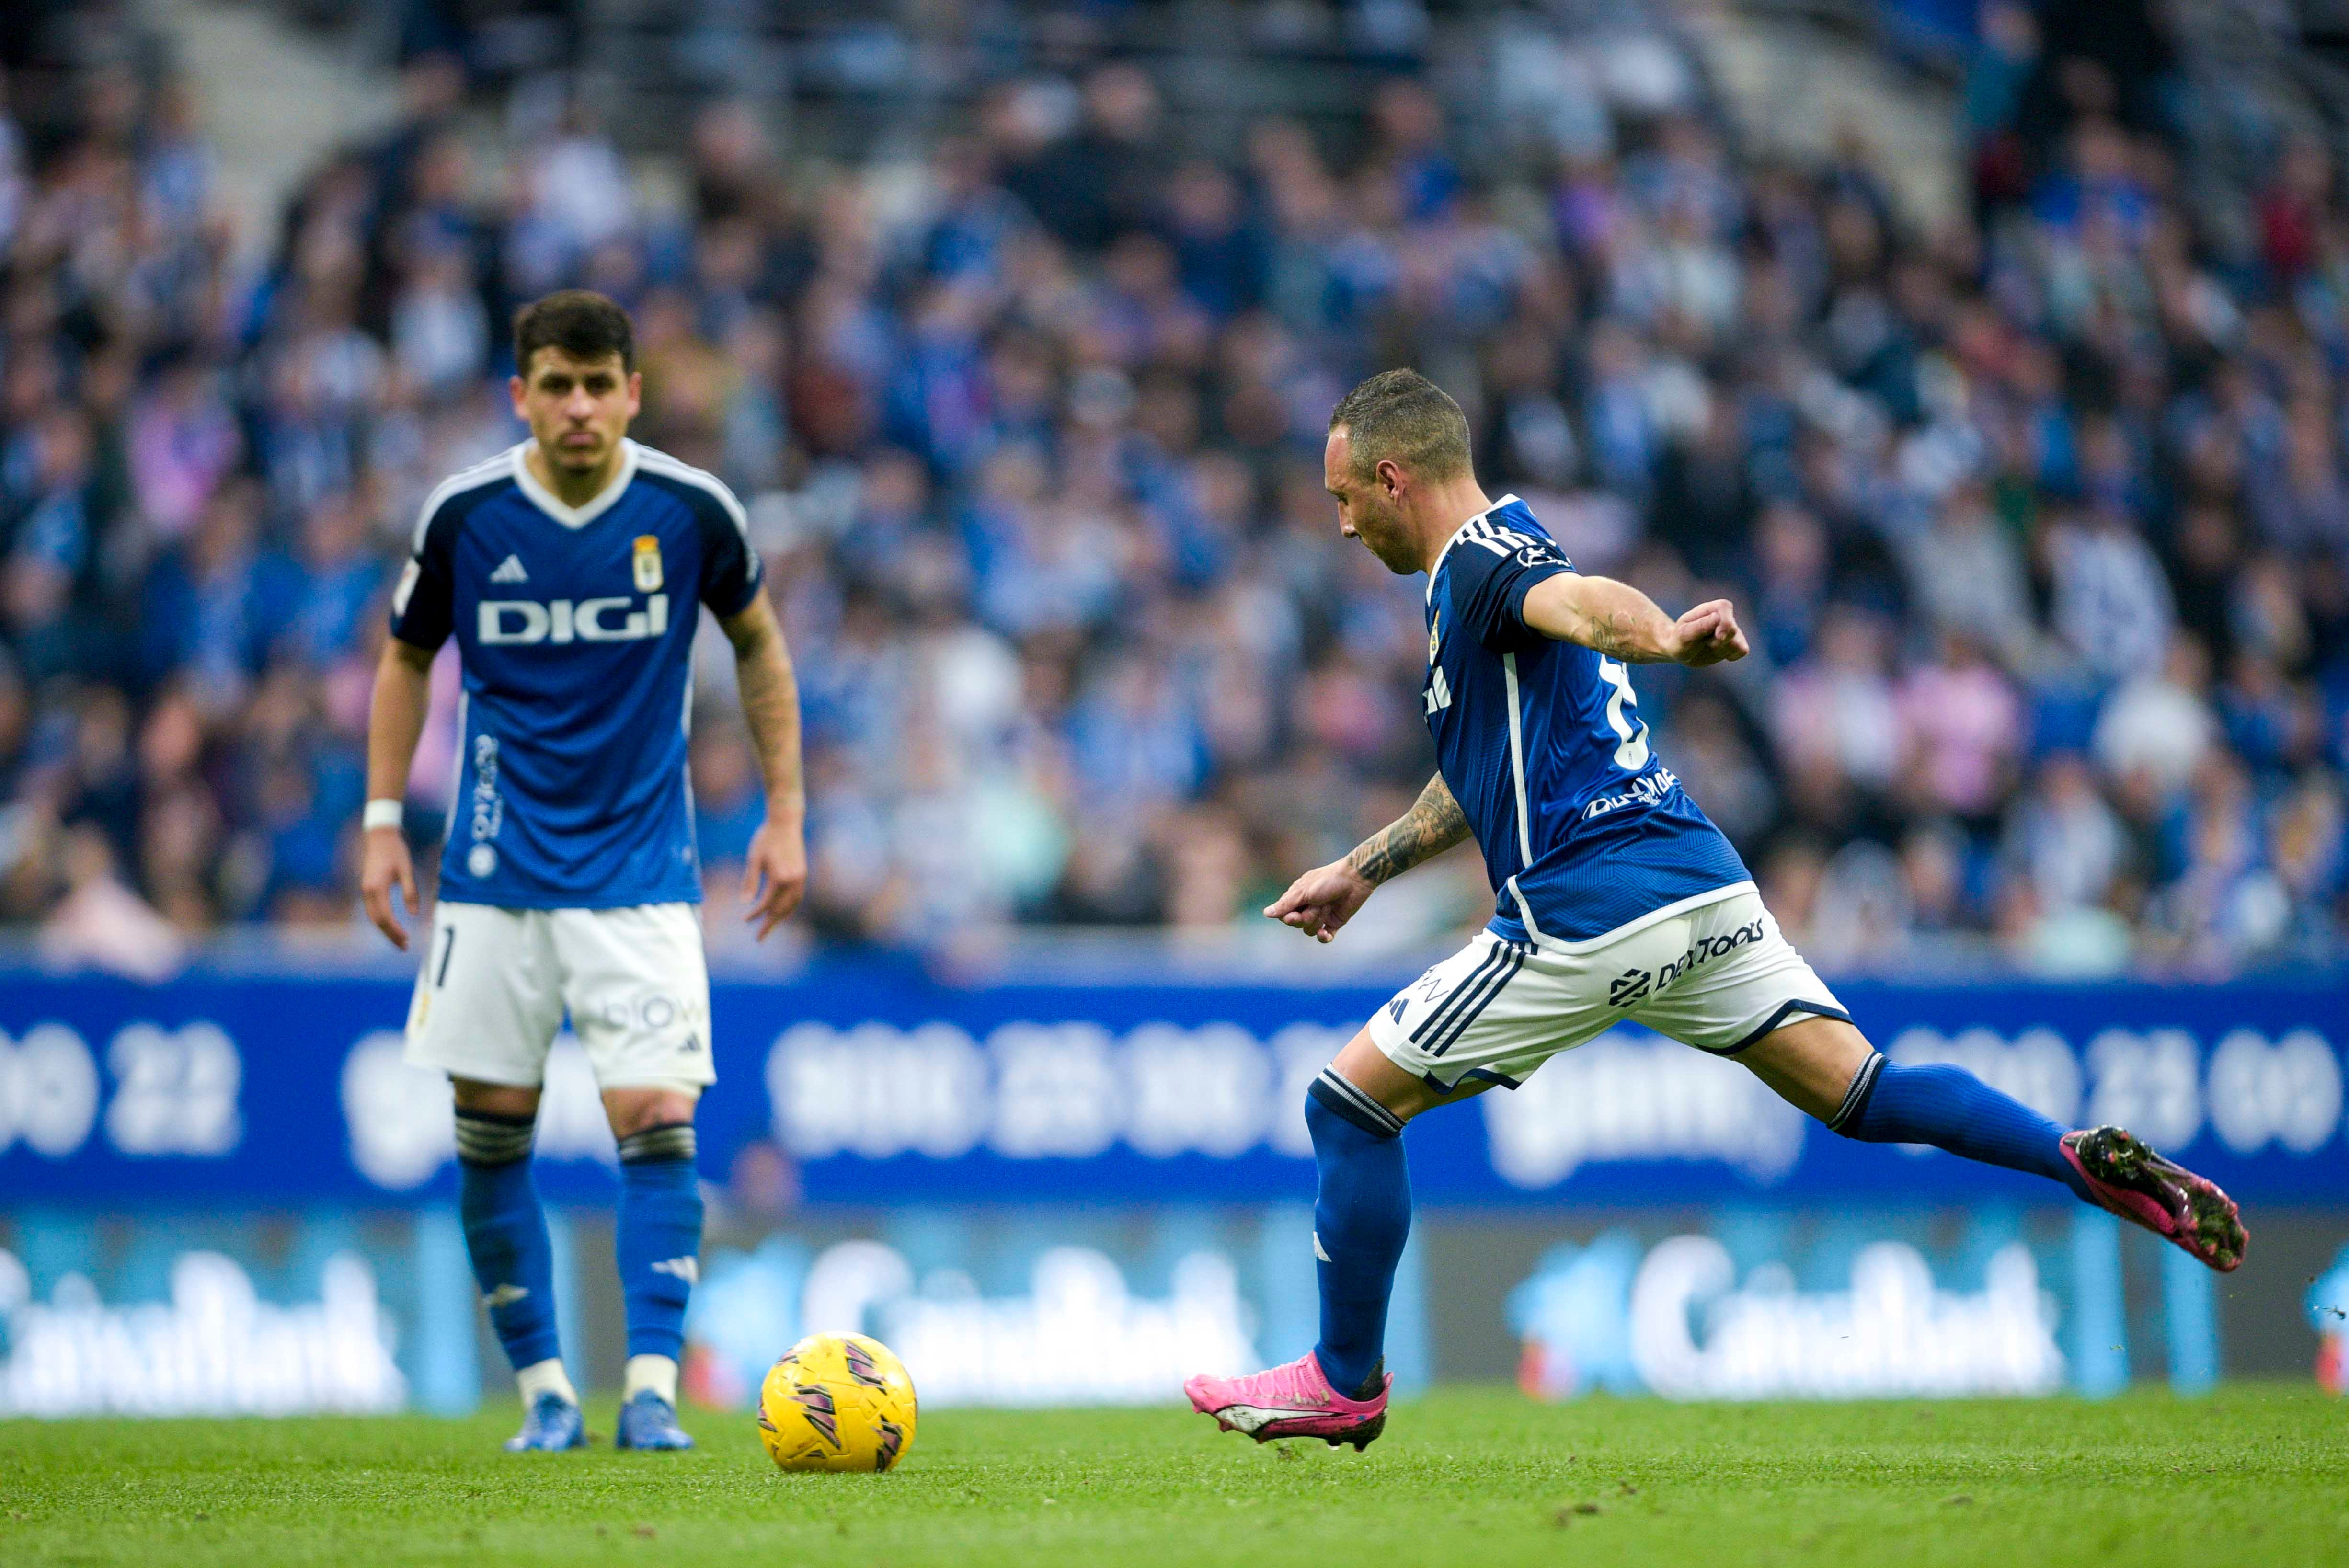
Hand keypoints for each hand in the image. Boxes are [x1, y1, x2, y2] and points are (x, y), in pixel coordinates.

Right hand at [360, 826, 416, 949]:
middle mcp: (367, 892)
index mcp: (377, 888)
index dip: (396, 930)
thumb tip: (414, 913)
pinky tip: (391, 927)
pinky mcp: (367, 889)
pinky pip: (373, 910)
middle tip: (404, 947)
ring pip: (374, 917)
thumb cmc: (396, 852)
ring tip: (399, 941)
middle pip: (378, 921)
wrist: (379, 837)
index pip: (386, 916)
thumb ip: (411, 892)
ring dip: (385, 930)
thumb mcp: (407, 870)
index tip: (407, 939)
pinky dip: (381, 921)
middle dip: (390, 935)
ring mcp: (365, 891)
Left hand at [741, 818, 807, 939]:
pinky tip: (782, 911)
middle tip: (760, 938)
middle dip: (770, 924)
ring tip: (771, 927)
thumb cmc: (766, 838)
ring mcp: (801, 878)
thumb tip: (744, 902)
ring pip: (792, 905)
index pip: (766, 903)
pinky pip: (797, 897)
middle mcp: (793, 880)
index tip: (745, 919)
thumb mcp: (754, 859)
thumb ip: (750, 881)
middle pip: (782, 909)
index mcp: (780, 877)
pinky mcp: (803, 874)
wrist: (786, 821)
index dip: (755, 913)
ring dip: (781, 918)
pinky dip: (789, 907)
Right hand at [1263, 859, 1374, 943]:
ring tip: (1327, 907)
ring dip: (1317, 920)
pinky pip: (1324, 937)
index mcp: (1298, 897)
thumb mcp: (1304, 891)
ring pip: (1309, 930)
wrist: (1355, 879)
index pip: (1285, 915)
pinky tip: (1324, 933)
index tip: (1294, 915)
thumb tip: (1266, 913)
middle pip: (1297, 924)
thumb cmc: (1328, 881)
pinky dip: (1323, 937)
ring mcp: (1320, 916)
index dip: (1289, 918)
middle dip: (1305, 917)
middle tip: (1316, 906)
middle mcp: (1307, 907)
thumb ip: (1286, 904)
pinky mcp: (1334, 923)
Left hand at [1665, 599, 1748, 667]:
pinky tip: (1718, 653)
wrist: (1680, 651)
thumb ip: (1700, 626)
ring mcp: (1730, 630)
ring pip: (1738, 643)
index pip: (1724, 607)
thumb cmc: (1679, 640)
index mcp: (1709, 609)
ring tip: (1708, 647)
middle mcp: (1722, 617)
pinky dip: (1732, 656)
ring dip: (1721, 650)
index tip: (1718, 636)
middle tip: (1704, 643)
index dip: (1725, 622)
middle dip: (1718, 642)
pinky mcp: (1734, 643)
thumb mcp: (1684, 635)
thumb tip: (1717, 617)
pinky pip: (1743, 650)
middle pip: (1732, 629)